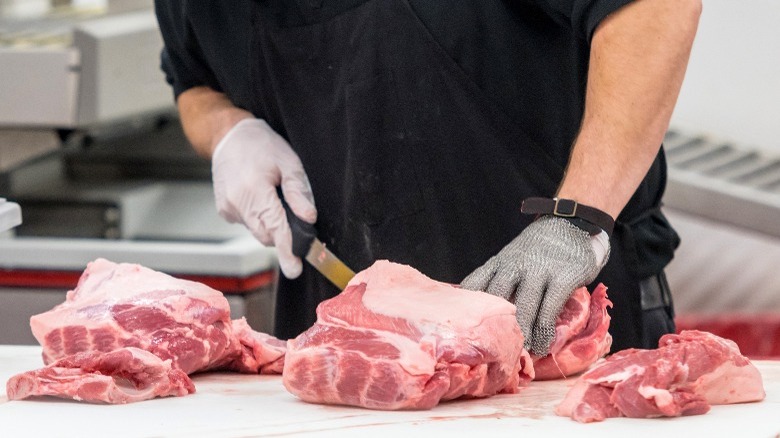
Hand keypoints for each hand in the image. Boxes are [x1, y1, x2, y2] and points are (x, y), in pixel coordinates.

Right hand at [211, 118, 316, 278]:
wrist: (229, 136)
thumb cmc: (262, 145)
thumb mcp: (288, 161)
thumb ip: (298, 191)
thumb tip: (308, 218)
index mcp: (255, 190)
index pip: (275, 227)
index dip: (287, 249)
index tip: (294, 270)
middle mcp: (237, 203)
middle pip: (267, 234)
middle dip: (283, 233)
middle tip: (293, 212)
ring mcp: (228, 208)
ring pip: (258, 230)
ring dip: (270, 222)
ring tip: (272, 195)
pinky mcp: (224, 211)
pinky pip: (248, 223)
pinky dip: (258, 216)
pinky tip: (258, 195)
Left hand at [460, 216, 609, 355]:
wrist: (573, 222)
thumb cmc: (539, 248)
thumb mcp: (512, 257)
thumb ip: (499, 278)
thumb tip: (483, 312)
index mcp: (499, 263)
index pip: (475, 285)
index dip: (466, 310)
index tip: (461, 332)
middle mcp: (515, 265)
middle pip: (497, 300)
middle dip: (493, 327)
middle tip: (492, 351)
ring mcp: (539, 270)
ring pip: (523, 308)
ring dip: (520, 335)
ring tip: (518, 355)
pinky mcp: (563, 277)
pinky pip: (549, 310)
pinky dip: (544, 331)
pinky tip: (542, 346)